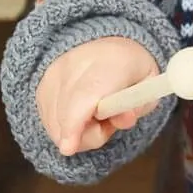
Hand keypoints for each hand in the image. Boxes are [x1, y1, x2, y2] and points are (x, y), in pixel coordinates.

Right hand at [36, 36, 159, 154]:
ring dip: (76, 131)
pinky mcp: (42, 83)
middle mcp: (76, 63)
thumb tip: (123, 120)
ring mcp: (54, 72)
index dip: (74, 123)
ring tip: (96, 116)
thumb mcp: (149, 87)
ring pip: (53, 119)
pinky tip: (80, 117)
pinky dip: (63, 127)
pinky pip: (46, 118)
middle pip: (66, 112)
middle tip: (108, 124)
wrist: (112, 45)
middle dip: (86, 134)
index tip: (68, 148)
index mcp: (111, 61)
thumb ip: (138, 106)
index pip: (86, 94)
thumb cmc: (134, 70)